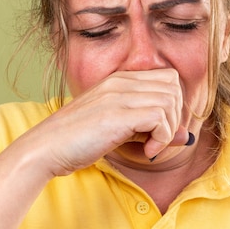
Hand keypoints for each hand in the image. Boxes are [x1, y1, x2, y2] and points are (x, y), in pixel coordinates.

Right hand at [28, 68, 189, 175]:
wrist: (45, 148)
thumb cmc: (77, 141)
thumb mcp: (117, 128)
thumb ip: (148, 126)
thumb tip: (184, 135)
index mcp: (118, 80)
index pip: (167, 78)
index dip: (172, 104)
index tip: (161, 129)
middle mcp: (120, 82)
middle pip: (174, 85)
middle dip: (175, 115)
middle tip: (159, 138)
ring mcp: (118, 96)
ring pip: (171, 100)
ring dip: (168, 128)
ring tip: (151, 146)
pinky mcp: (117, 114)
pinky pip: (160, 118)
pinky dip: (161, 138)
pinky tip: (147, 151)